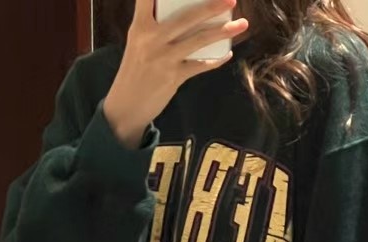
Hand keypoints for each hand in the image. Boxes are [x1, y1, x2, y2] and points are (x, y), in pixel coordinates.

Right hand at [102, 0, 247, 147]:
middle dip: (212, 6)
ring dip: (223, 32)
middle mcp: (151, 39)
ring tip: (242, 24)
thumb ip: (154, 24)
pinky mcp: (173, 77)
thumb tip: (186, 11)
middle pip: (187, 17)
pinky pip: (200, 65)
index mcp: (140, 26)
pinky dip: (215, 60)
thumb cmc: (136, 68)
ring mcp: (163, 58)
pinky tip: (227, 54)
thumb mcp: (138, 41)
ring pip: (198, 40)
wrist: (126, 105)